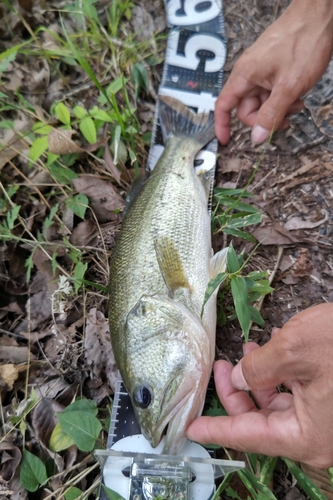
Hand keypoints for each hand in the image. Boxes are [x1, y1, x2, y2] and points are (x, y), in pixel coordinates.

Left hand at [186, 303, 332, 467]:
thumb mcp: (294, 349)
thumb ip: (259, 368)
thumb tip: (240, 378)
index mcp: (307, 435)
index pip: (250, 436)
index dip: (218, 430)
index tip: (192, 431)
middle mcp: (316, 433)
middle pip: (262, 420)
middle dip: (236, 392)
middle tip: (219, 367)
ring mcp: (326, 418)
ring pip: (278, 404)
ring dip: (257, 378)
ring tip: (244, 351)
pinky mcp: (331, 400)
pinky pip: (295, 392)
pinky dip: (277, 374)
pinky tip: (268, 351)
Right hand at [215, 0, 332, 143]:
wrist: (319, 16)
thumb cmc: (304, 42)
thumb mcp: (288, 87)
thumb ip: (271, 114)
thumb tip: (257, 136)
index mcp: (244, 75)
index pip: (224, 106)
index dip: (222, 125)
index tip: (226, 140)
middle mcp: (249, 73)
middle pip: (246, 108)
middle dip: (263, 118)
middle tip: (284, 121)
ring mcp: (261, 70)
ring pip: (262, 101)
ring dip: (277, 109)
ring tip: (296, 105)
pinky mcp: (272, 68)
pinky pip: (271, 91)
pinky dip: (282, 98)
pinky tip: (297, 96)